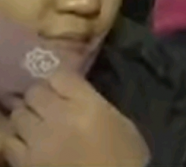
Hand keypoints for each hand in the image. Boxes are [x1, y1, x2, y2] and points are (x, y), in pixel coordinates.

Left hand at [2, 71, 149, 166]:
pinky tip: (24, 137)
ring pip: (18, 113)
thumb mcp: (123, 125)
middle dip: (41, 95)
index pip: (61, 76)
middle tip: (49, 104)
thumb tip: (77, 95)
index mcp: (89, 107)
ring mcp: (38, 140)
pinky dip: (15, 135)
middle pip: (35, 91)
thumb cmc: (124, 161)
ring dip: (27, 114)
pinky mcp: (24, 161)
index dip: (60, 79)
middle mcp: (59, 117)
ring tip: (36, 122)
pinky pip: (7, 138)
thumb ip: (97, 105)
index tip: (64, 86)